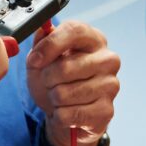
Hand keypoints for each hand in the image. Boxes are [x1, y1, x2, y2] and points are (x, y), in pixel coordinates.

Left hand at [26, 21, 119, 145]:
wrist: (64, 111)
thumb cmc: (55, 79)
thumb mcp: (43, 58)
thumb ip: (41, 42)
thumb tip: (42, 30)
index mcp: (93, 39)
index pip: (75, 31)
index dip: (50, 45)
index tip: (34, 60)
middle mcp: (108, 59)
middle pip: (65, 67)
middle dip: (47, 78)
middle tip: (48, 81)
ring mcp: (110, 85)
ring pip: (64, 94)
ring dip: (52, 98)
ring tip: (58, 96)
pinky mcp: (106, 110)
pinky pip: (68, 114)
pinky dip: (59, 115)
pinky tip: (66, 111)